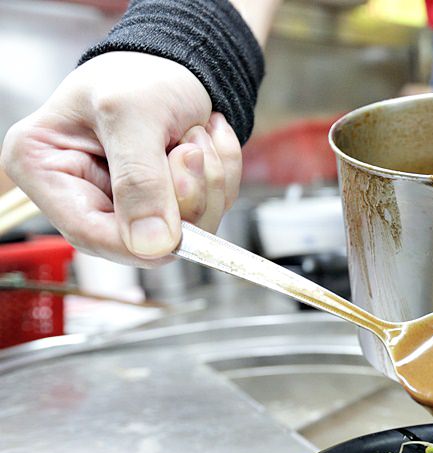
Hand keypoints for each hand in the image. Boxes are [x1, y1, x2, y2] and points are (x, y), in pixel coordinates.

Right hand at [1, 52, 241, 266]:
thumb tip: (151, 245)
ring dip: (208, 181)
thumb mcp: (133, 115)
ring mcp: (127, 203)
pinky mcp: (165, 204)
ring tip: (195, 134)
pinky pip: (209, 212)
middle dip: (184, 196)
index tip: (181, 227)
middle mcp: (81, 194)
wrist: (181, 60)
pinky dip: (219, 176)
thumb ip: (140, 180)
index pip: (90, 235)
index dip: (143, 242)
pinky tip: (206, 141)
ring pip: (185, 231)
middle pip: (143, 240)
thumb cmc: (141, 74)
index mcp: (44, 168)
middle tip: (191, 148)